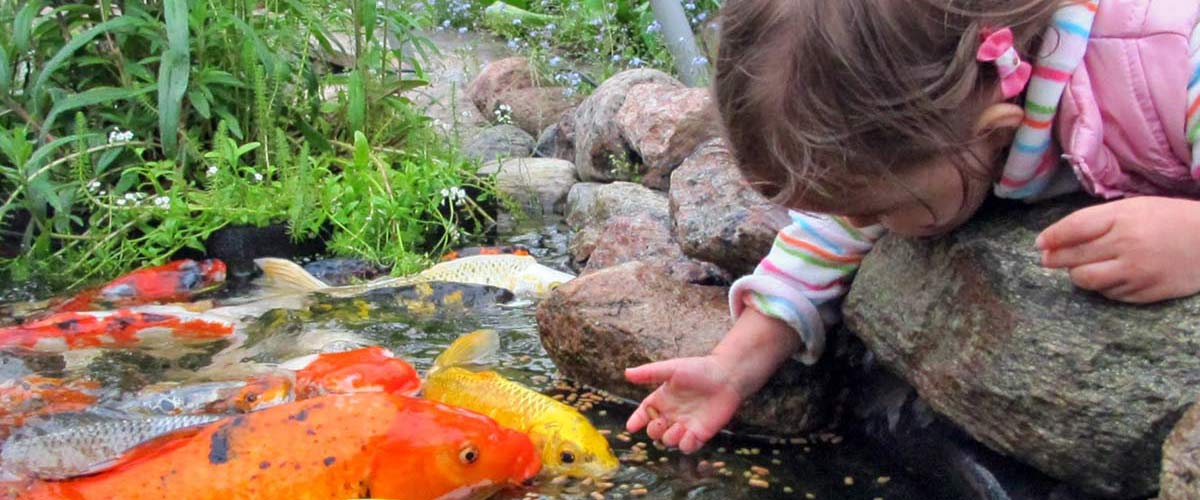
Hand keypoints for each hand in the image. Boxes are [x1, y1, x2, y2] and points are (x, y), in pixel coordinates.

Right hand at [624, 356, 742, 453]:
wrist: (726, 377)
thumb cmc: (699, 369)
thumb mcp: (671, 369)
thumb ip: (649, 373)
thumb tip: (626, 373)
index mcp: (662, 399)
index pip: (644, 413)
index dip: (637, 420)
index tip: (631, 426)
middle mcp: (672, 413)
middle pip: (654, 430)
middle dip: (653, 430)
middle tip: (660, 423)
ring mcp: (685, 424)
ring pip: (669, 441)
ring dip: (669, 438)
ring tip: (678, 427)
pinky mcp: (700, 433)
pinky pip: (687, 446)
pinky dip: (685, 445)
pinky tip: (689, 435)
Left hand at [1037, 197, 1199, 302]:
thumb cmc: (1168, 219)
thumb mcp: (1133, 208)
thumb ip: (1097, 221)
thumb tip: (1056, 238)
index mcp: (1123, 218)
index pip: (1074, 229)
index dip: (1051, 237)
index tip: (1039, 244)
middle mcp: (1127, 246)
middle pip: (1075, 257)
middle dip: (1055, 259)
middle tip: (1048, 259)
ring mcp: (1137, 272)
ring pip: (1087, 280)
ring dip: (1077, 275)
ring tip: (1080, 268)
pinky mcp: (1147, 292)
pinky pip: (1110, 294)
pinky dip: (1103, 287)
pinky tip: (1109, 276)